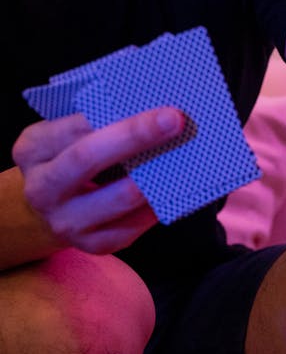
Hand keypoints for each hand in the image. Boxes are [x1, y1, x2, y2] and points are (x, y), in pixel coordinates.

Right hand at [12, 107, 184, 254]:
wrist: (50, 207)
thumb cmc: (68, 158)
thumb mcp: (65, 135)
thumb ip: (95, 121)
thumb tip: (150, 110)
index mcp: (33, 150)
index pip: (75, 127)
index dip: (114, 116)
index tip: (159, 108)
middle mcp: (42, 188)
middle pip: (88, 158)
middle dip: (135, 137)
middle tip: (175, 122)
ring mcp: (65, 221)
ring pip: (117, 198)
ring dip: (154, 177)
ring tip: (184, 157)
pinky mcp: (91, 245)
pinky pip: (132, 227)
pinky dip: (156, 207)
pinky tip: (174, 190)